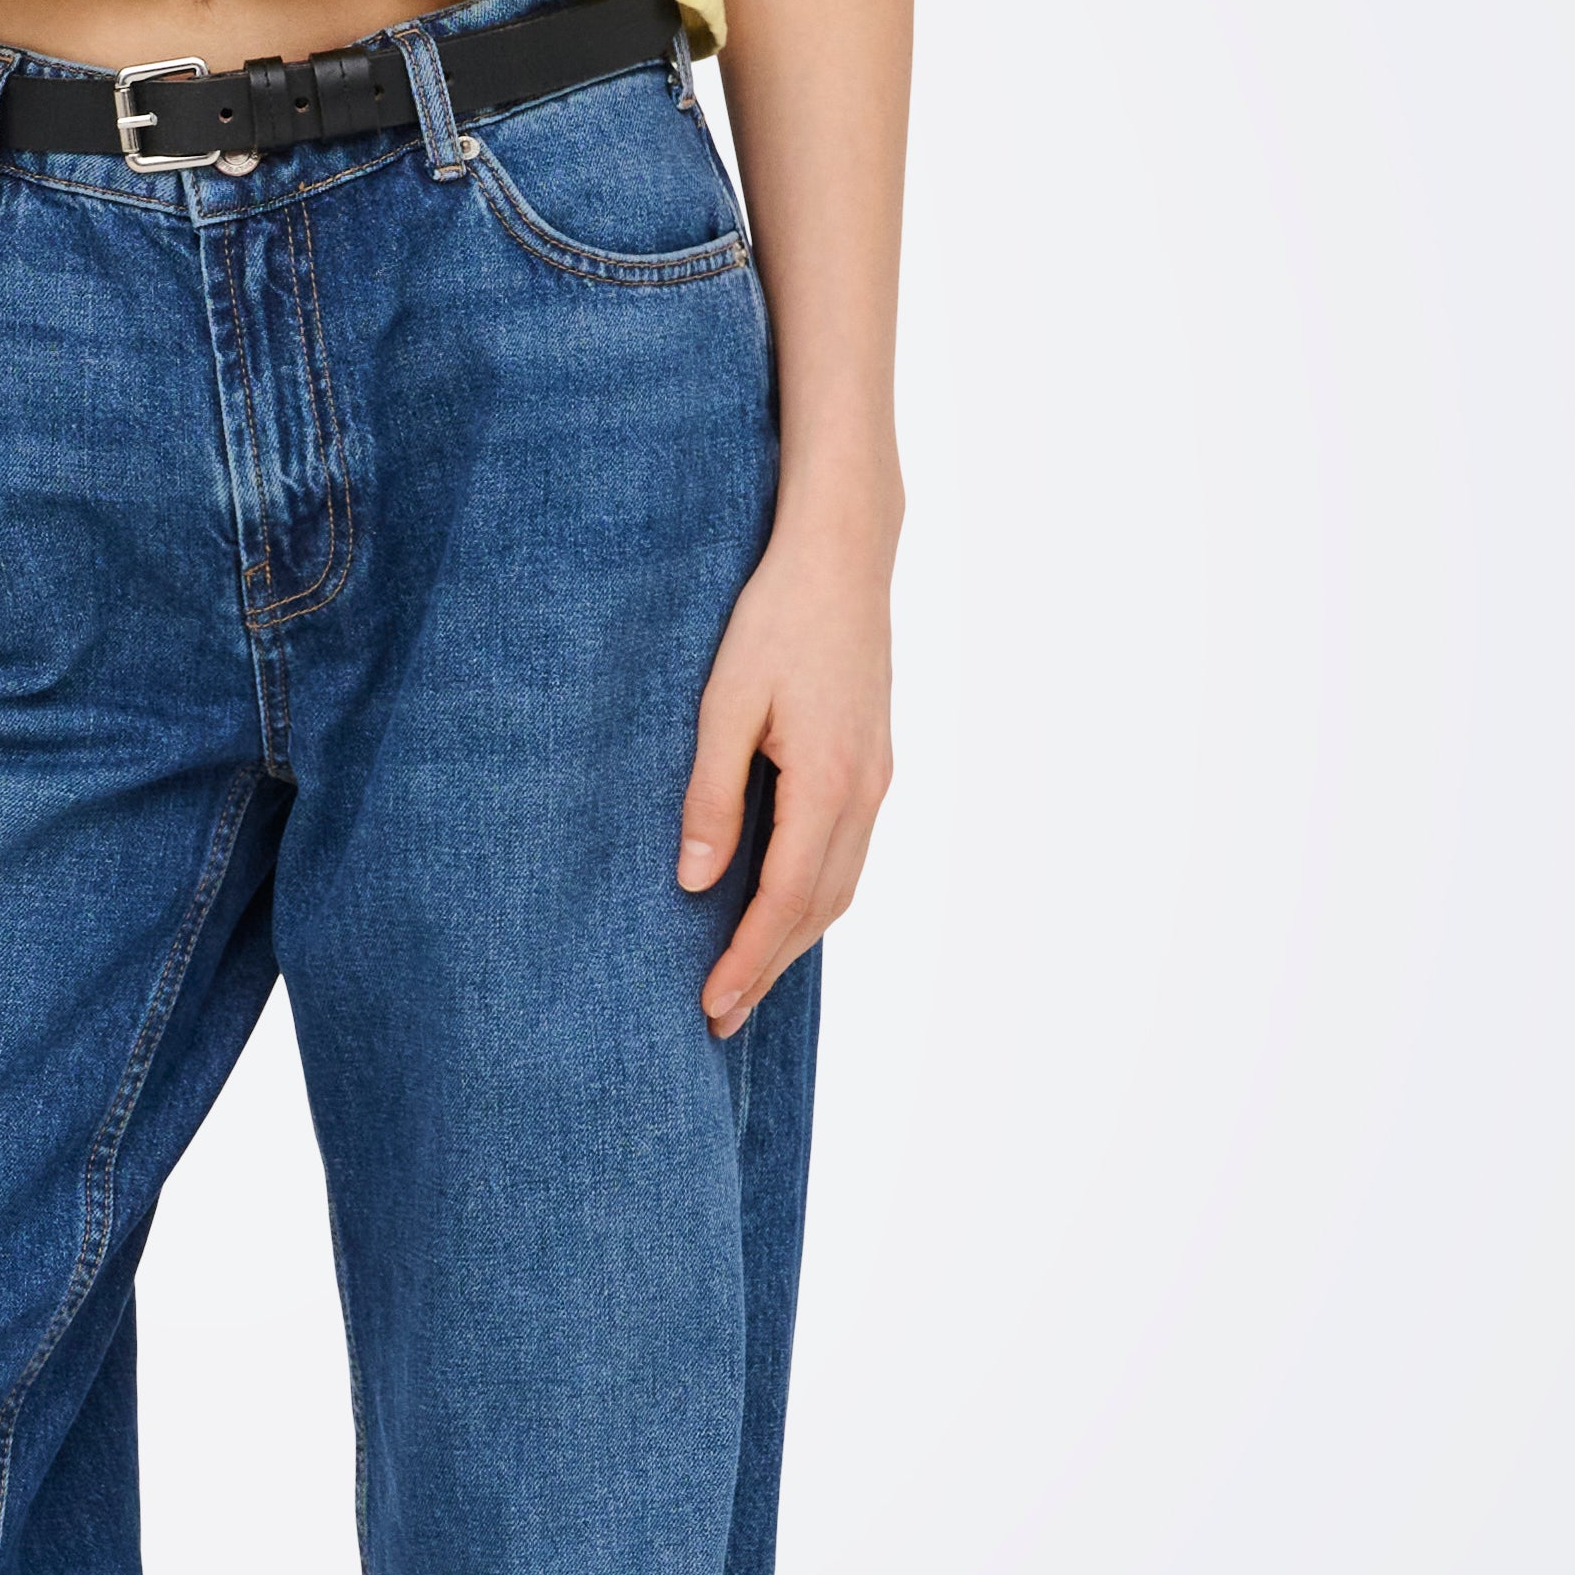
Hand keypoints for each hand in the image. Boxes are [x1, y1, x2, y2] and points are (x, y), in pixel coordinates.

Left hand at [675, 511, 896, 1034]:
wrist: (842, 555)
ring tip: (747, 978)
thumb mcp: (724, 703)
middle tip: (720, 1018)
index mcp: (829, 782)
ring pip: (841, 885)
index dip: (749, 959)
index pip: (786, 898)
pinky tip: (781, 907)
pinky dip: (814, 896)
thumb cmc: (775, 618)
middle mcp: (866, 791)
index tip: (713, 1005)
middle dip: (770, 967)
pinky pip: (848, 852)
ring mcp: (878, 779)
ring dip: (794, 938)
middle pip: (821, 907)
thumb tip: (696, 880)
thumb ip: (710, 795)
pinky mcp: (874, 763)